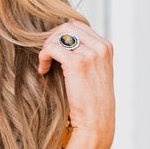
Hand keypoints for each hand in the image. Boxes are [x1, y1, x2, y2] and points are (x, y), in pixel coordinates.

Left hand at [37, 20, 114, 148]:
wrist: (96, 123)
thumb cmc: (92, 103)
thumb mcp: (95, 74)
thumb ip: (86, 56)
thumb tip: (64, 44)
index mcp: (106, 47)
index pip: (79, 26)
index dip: (62, 35)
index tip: (53, 50)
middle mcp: (101, 47)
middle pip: (68, 26)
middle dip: (52, 38)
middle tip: (46, 56)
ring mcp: (90, 54)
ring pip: (59, 35)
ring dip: (46, 47)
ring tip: (44, 65)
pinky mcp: (77, 64)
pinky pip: (51, 48)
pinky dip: (43, 57)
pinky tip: (43, 70)